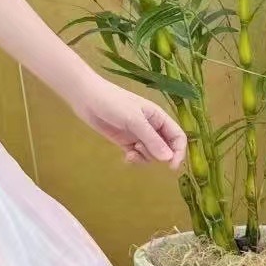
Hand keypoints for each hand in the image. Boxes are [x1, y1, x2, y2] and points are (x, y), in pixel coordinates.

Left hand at [69, 76, 186, 169]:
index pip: (178, 137)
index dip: (179, 152)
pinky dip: (135, 159)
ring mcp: (138, 135)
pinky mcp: (125, 141)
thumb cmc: (113, 103)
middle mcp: (152, 127)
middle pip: (165, 149)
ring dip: (144, 158)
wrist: (86, 98)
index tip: (171, 166)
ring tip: (131, 152)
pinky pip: (137, 155)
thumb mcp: (134, 120)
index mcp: (159, 117)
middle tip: (141, 150)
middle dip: (156, 155)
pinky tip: (126, 157)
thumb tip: (168, 158)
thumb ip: (151, 139)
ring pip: (151, 154)